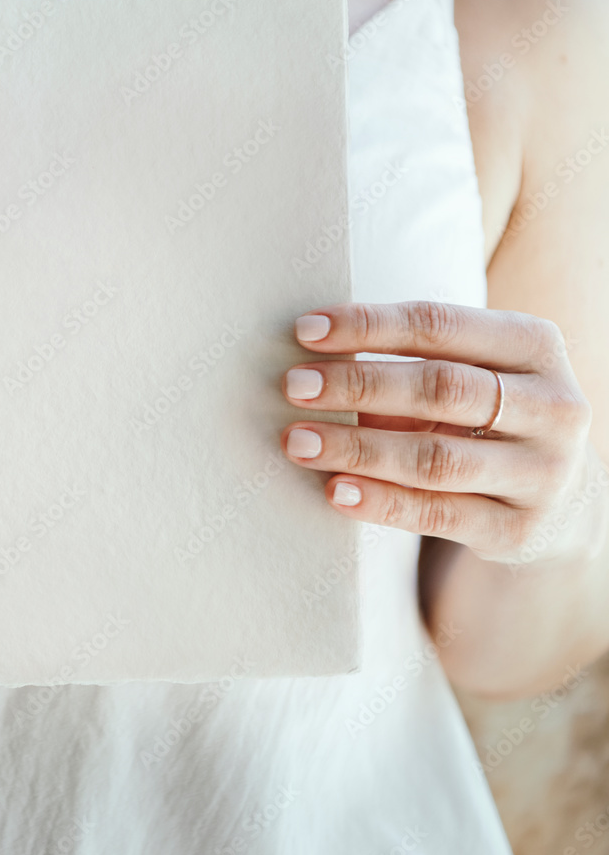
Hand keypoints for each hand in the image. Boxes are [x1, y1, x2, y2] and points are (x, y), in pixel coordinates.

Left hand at [280, 301, 602, 564]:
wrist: (560, 501)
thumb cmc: (487, 418)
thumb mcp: (467, 377)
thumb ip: (407, 366)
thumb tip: (314, 365)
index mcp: (534, 345)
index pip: (439, 325)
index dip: (369, 325)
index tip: (305, 330)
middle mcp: (551, 406)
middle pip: (440, 388)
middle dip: (358, 384)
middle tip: (294, 386)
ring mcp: (542, 472)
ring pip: (435, 457)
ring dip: (357, 447)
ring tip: (299, 441)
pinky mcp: (518, 529)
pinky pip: (437, 513)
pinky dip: (380, 500)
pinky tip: (335, 490)